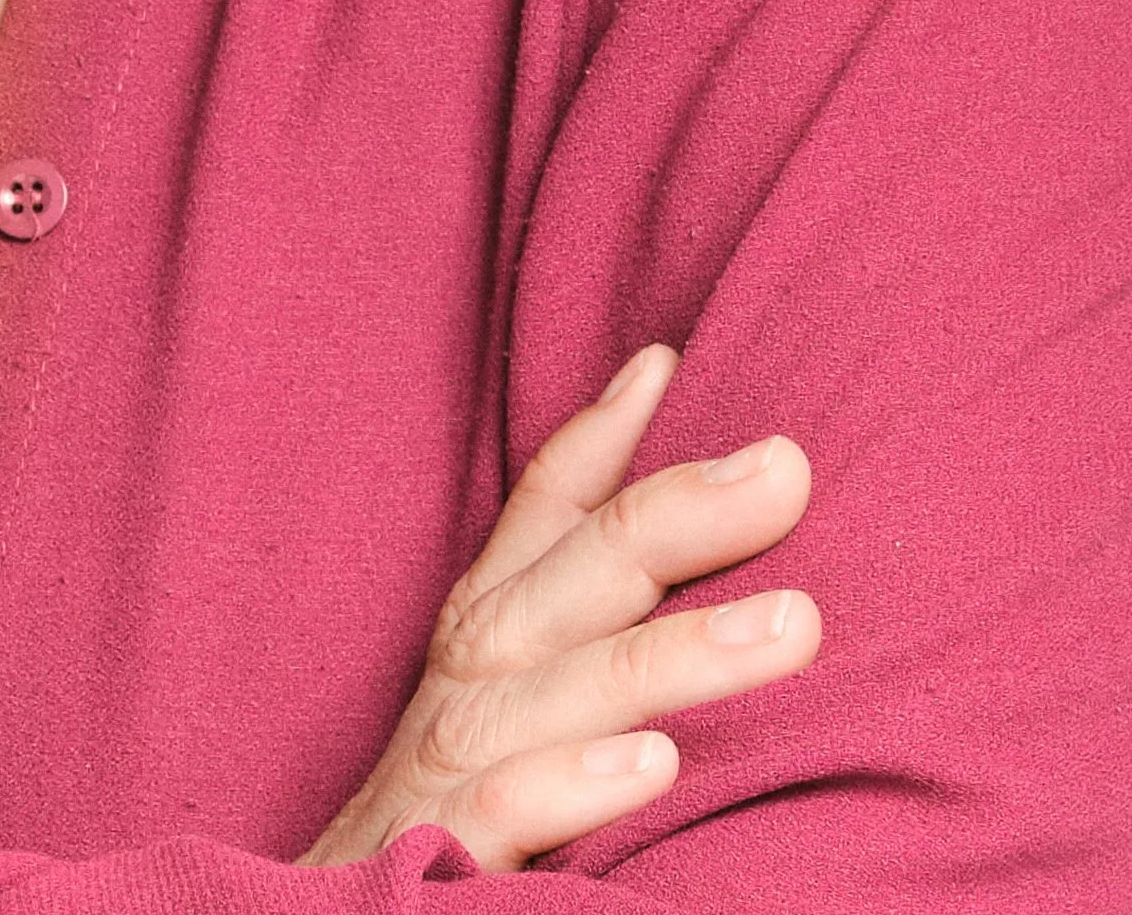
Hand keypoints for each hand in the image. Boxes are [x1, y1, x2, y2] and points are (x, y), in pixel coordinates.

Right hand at [305, 346, 818, 874]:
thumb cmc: (442, 821)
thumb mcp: (508, 710)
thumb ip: (582, 623)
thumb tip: (697, 545)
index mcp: (486, 637)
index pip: (543, 516)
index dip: (603, 435)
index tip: (675, 361)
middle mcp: (465, 682)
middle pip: (572, 576)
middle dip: (678, 513)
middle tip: (789, 466)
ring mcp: (445, 769)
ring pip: (557, 686)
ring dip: (673, 652)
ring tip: (795, 628)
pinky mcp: (428, 862)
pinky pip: (500, 814)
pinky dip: (568, 783)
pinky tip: (656, 764)